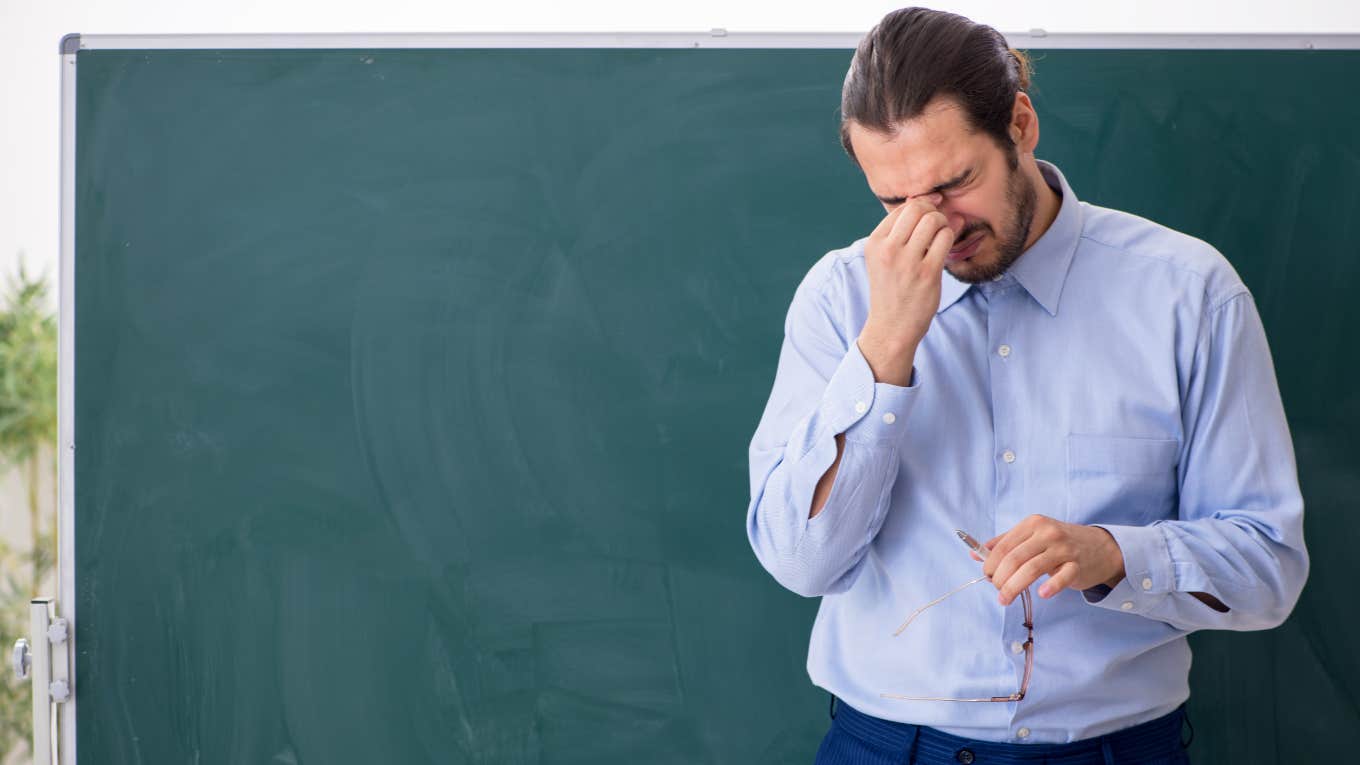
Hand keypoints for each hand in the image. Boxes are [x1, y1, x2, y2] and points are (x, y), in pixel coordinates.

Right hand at [856, 196, 954, 383]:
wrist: (892, 326)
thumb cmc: (891, 289)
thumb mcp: (884, 258)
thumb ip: (901, 231)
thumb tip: (928, 200)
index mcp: (875, 243)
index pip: (901, 209)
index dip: (920, 206)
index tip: (929, 214)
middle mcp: (888, 250)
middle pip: (917, 209)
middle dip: (932, 212)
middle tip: (936, 224)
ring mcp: (908, 262)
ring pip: (933, 221)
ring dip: (943, 224)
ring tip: (940, 237)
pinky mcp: (927, 273)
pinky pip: (945, 238)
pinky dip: (949, 237)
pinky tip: (944, 248)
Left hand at [969, 514, 1125, 604]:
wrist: (1099, 546)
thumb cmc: (1059, 543)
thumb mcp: (1031, 535)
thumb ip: (1003, 543)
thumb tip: (974, 554)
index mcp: (1032, 524)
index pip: (1004, 546)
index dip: (991, 564)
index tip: (988, 577)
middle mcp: (1047, 533)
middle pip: (1015, 558)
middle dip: (1000, 579)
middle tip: (997, 592)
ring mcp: (1064, 549)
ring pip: (1032, 569)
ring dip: (1014, 587)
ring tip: (1005, 599)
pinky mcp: (1078, 565)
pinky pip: (1062, 576)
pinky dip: (1050, 586)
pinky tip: (1041, 595)